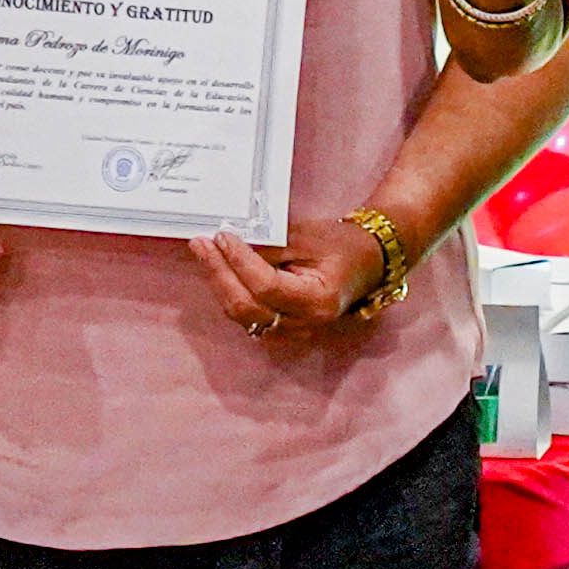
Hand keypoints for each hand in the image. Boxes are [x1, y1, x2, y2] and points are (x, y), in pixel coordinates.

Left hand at [194, 218, 386, 343]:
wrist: (367, 263)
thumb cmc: (343, 247)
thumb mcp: (308, 236)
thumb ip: (269, 243)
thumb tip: (230, 240)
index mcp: (318, 301)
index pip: (267, 286)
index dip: (240, 262)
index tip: (223, 236)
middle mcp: (305, 324)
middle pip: (248, 307)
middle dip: (219, 273)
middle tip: (201, 244)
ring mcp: (293, 332)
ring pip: (243, 315)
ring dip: (220, 283)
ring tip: (205, 252)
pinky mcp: (283, 330)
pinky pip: (248, 317)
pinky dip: (231, 293)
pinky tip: (221, 270)